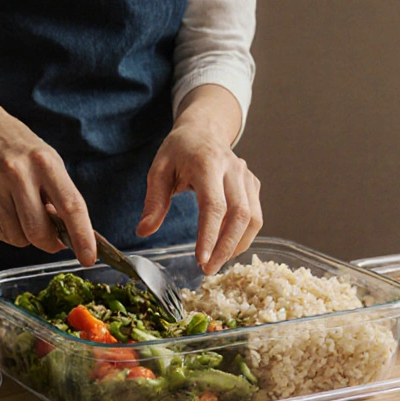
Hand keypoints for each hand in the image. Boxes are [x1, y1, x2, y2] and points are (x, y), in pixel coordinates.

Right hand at [0, 104, 97, 264]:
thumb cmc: (25, 153)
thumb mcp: (51, 165)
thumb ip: (62, 199)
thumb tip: (73, 239)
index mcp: (45, 163)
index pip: (70, 206)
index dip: (82, 236)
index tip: (89, 258)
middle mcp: (17, 172)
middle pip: (38, 231)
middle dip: (49, 243)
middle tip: (52, 239)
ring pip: (17, 237)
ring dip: (26, 236)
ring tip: (24, 213)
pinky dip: (8, 231)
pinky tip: (6, 210)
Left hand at [137, 116, 261, 274]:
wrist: (204, 130)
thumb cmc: (179, 151)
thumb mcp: (158, 170)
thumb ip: (153, 201)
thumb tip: (144, 231)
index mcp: (207, 163)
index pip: (214, 205)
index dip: (209, 235)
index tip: (201, 259)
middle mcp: (233, 169)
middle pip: (239, 215)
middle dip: (225, 248)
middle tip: (208, 270)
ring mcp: (246, 177)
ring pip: (253, 219)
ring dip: (237, 246)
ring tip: (217, 263)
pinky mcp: (253, 185)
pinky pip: (255, 216)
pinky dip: (243, 237)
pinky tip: (227, 248)